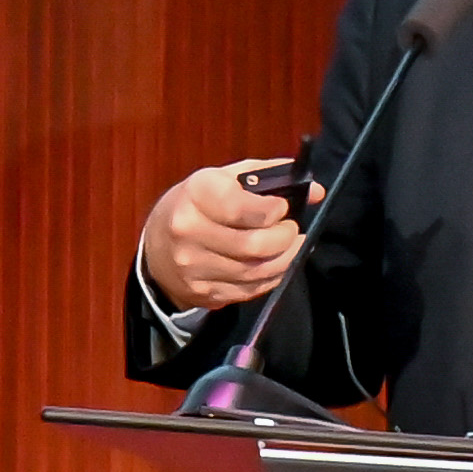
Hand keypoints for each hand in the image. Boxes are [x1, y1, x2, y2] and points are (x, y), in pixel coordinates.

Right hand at [140, 162, 303, 318]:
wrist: (157, 248)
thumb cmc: (197, 205)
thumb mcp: (223, 179)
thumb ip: (269, 179)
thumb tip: (316, 191)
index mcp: (196, 195)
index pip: (240, 207)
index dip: (271, 210)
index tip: (283, 208)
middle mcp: (189, 231)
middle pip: (253, 244)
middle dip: (284, 239)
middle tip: (292, 231)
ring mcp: (193, 266)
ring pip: (255, 271)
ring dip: (284, 261)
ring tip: (290, 247)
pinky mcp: (202, 292)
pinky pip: (248, 290)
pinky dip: (270, 279)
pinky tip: (275, 265)